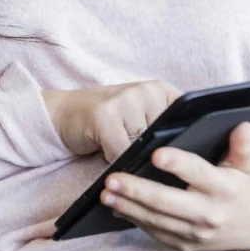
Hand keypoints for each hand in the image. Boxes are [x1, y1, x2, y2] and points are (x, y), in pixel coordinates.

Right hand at [42, 80, 181, 162]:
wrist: (66, 112)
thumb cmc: (109, 120)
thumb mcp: (141, 119)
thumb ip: (162, 130)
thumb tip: (183, 161)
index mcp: (162, 90)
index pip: (184, 126)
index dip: (176, 146)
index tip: (167, 154)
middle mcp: (147, 90)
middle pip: (162, 141)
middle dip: (148, 153)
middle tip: (130, 144)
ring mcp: (125, 99)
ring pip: (140, 148)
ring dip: (128, 156)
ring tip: (116, 141)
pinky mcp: (104, 115)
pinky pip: (120, 153)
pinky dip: (112, 158)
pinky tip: (104, 146)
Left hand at [99, 121, 249, 250]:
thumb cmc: (248, 188)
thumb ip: (243, 145)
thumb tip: (243, 126)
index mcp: (225, 188)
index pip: (198, 173)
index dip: (177, 164)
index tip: (156, 154)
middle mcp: (209, 213)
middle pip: (167, 202)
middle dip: (137, 191)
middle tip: (111, 179)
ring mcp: (196, 233)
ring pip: (156, 220)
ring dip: (128, 207)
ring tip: (105, 193)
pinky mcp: (186, 245)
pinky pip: (156, 232)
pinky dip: (135, 220)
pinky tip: (117, 207)